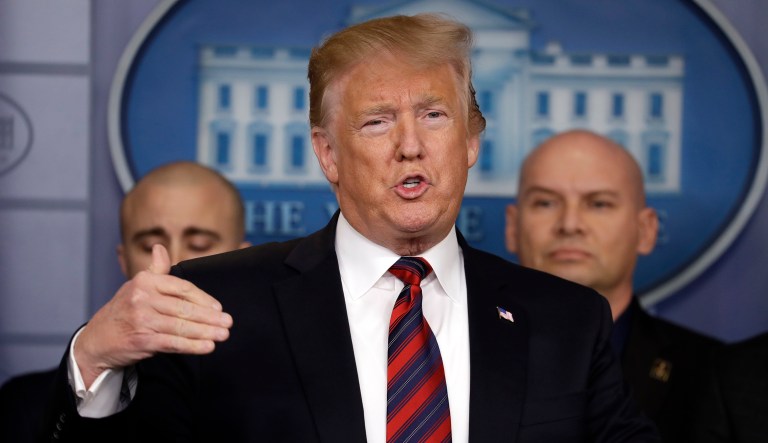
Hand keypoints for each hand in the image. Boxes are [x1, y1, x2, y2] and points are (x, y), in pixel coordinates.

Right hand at [74, 244, 232, 387]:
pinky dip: (192, 346)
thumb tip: (160, 248)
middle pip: (184, 308)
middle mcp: (142, 298)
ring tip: (223, 335)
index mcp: (145, 281)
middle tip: (228, 323)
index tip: (219, 308)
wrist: (96, 340)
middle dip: (210, 317)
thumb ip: (155, 270)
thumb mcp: (137, 286)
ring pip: (181, 326)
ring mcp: (142, 319)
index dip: (203, 299)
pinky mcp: (142, 340)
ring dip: (206, 332)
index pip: (182, 288)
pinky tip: (207, 347)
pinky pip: (173, 343)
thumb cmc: (123, 311)